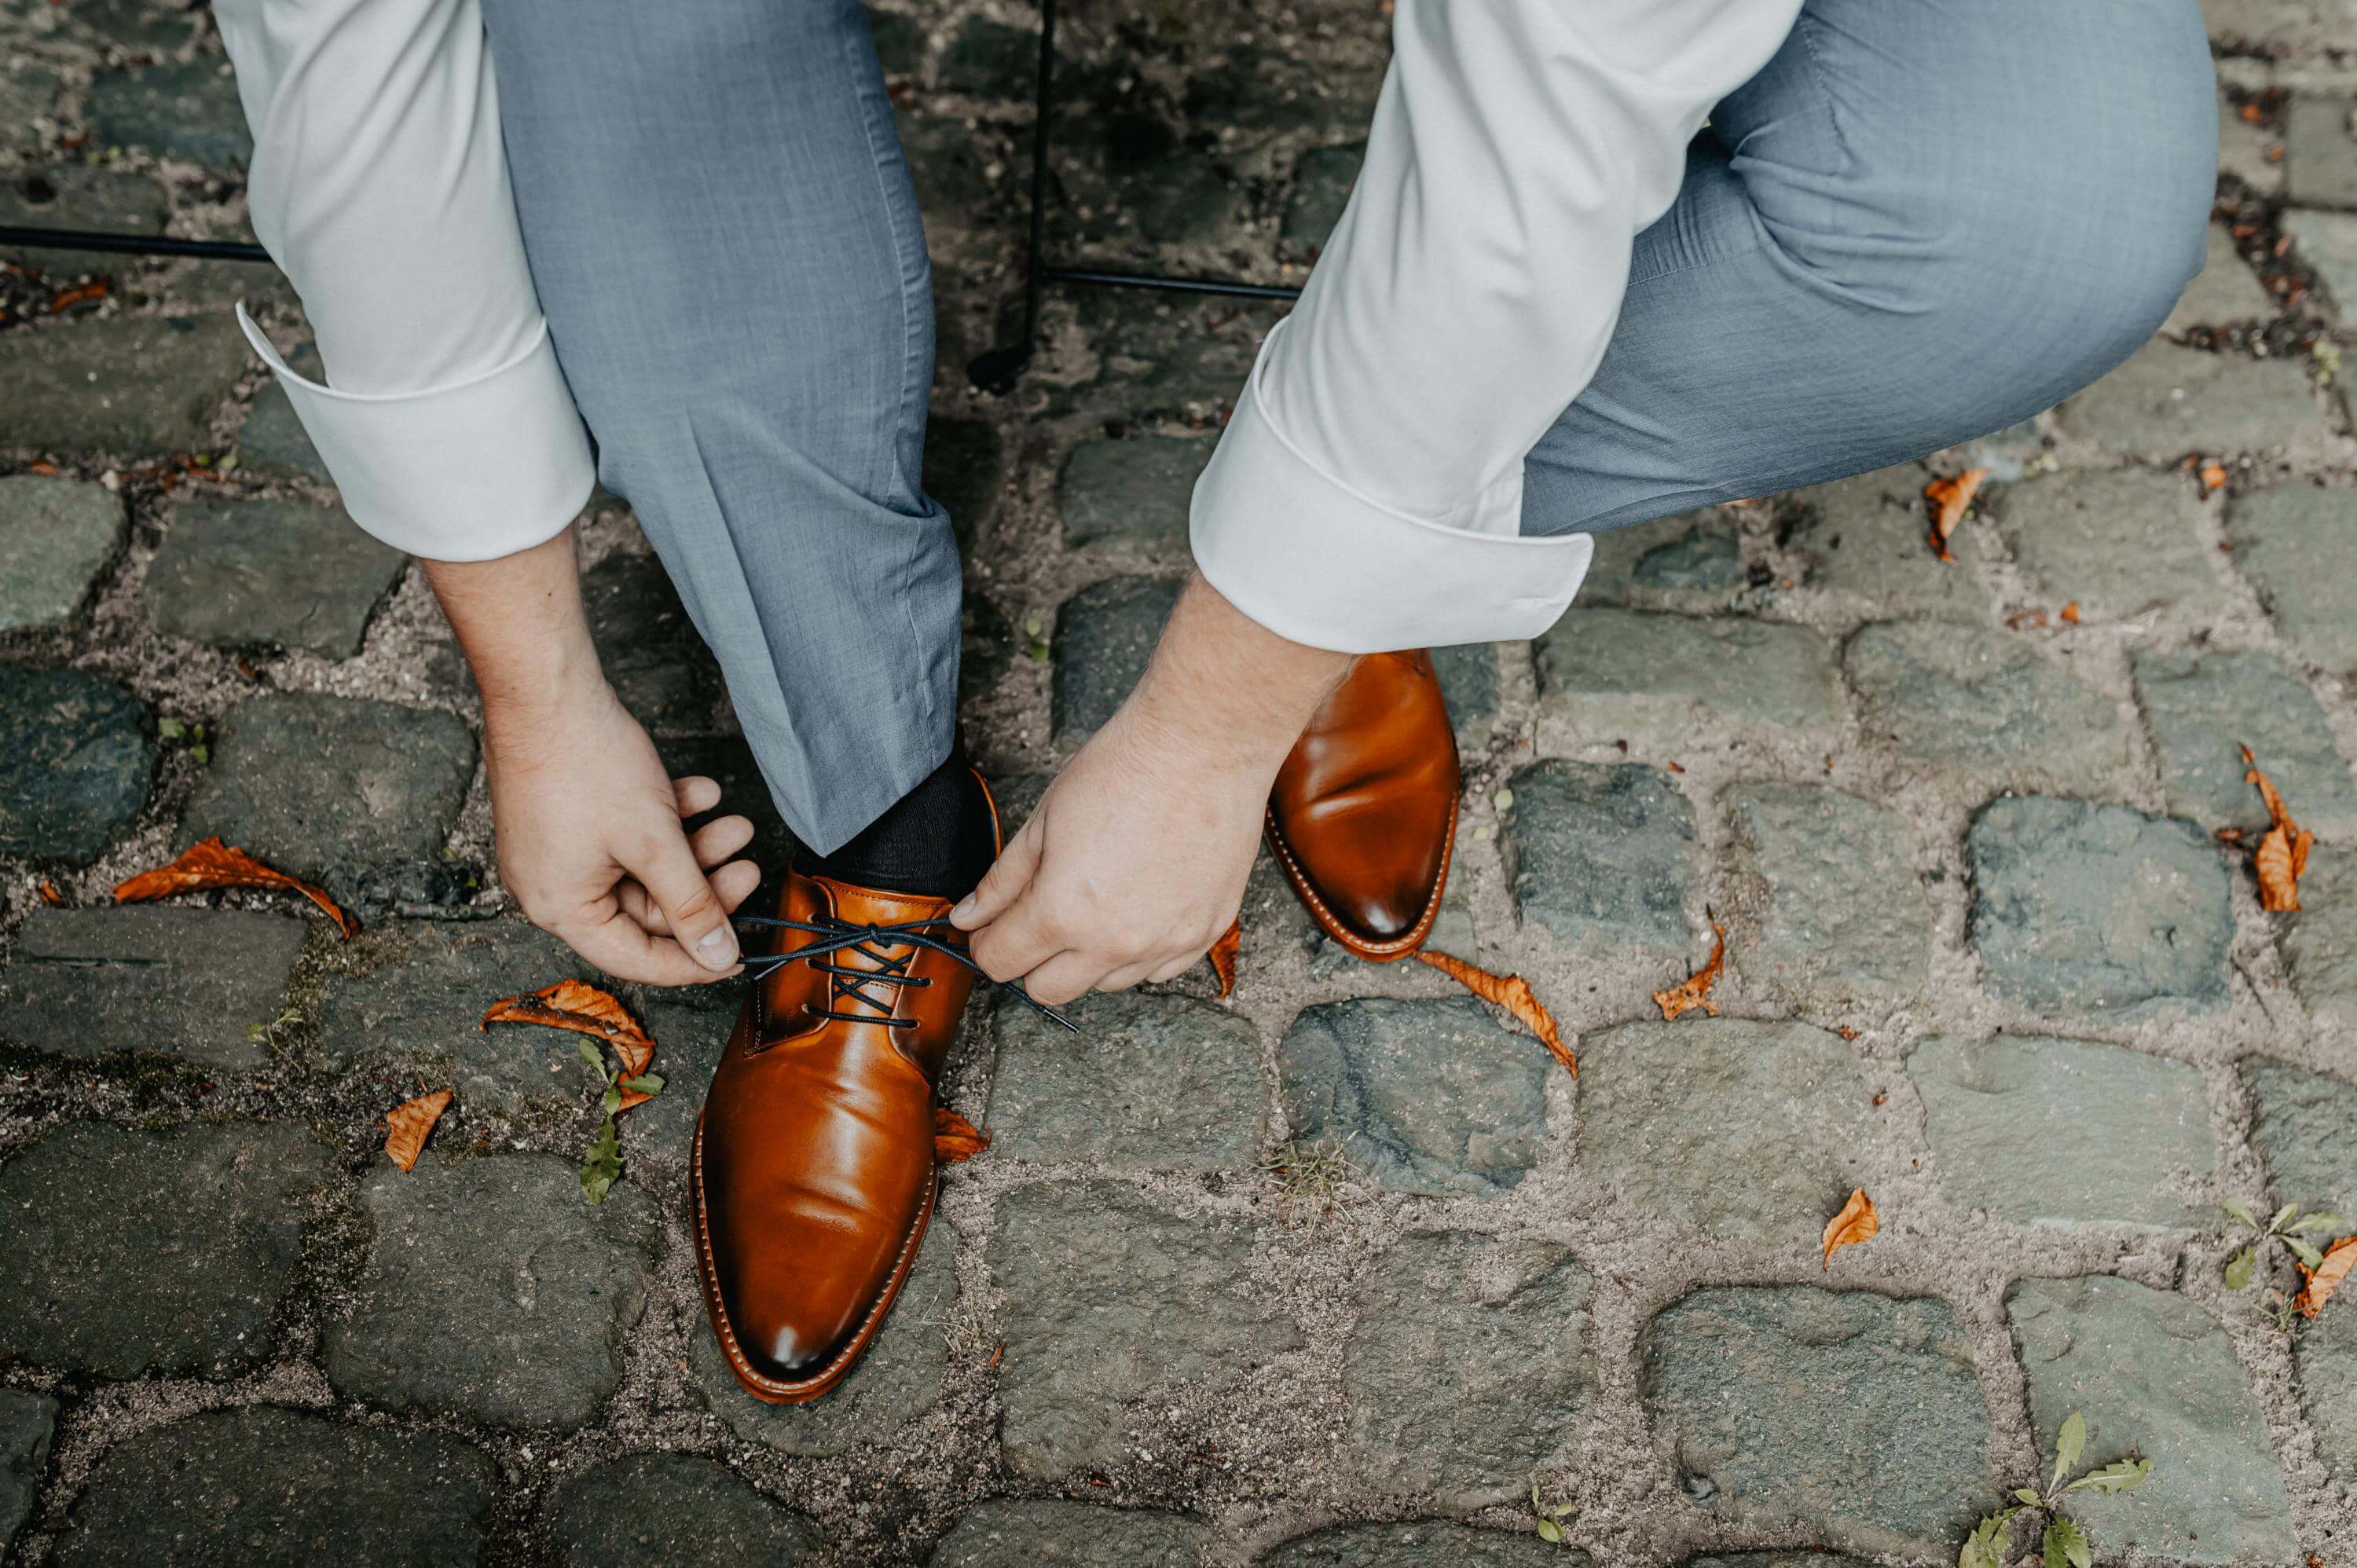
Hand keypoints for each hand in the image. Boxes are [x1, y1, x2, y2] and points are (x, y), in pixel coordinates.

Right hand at [487, 678, 761, 984]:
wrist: (547, 688)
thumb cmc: (586, 764)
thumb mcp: (655, 843)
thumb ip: (691, 904)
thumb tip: (716, 954)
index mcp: (561, 909)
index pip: (637, 959)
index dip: (693, 961)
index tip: (737, 955)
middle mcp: (553, 887)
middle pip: (645, 909)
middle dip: (703, 885)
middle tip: (747, 865)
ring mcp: (559, 850)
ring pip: (642, 867)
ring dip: (693, 847)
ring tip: (735, 822)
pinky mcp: (569, 817)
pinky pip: (625, 835)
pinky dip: (665, 818)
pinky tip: (699, 793)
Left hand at [952, 572, 1348, 1003]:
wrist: (1204, 746)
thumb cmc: (1122, 770)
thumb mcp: (1043, 821)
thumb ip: (1002, 881)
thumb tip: (968, 917)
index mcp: (1062, 913)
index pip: (1000, 963)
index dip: (986, 942)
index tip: (992, 925)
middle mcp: (1114, 944)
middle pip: (1048, 990)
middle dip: (1031, 959)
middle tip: (1038, 915)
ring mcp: (1165, 943)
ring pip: (1106, 985)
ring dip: (1088, 957)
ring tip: (1098, 900)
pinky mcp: (1205, 932)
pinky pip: (1160, 971)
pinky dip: (1142, 952)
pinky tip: (1139, 906)